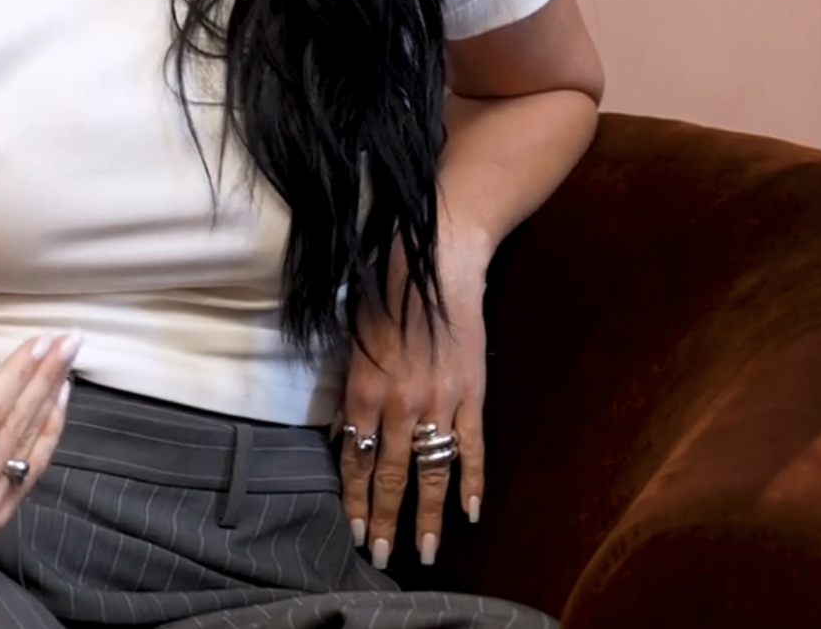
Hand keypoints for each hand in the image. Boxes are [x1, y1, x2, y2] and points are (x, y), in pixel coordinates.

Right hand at [0, 330, 81, 580]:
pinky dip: (48, 438)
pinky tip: (58, 408)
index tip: (38, 340)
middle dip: (46, 378)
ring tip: (69, 364)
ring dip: (53, 402)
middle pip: (18, 423)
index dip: (17, 373)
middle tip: (69, 339)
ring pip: (30, 447)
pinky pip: (30, 474)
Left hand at [336, 235, 490, 571]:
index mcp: (364, 391)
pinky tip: (471, 513)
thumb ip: (350, 392)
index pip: (357, 460)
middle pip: (391, 477)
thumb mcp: (351, 342)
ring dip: (426, 516)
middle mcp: (399, 406)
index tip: (355, 530)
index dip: (356, 499)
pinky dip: (473, 483)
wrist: (437, 265)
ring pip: (431, 474)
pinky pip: (473, 450)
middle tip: (382, 556)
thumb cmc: (384, 295)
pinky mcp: (472, 397)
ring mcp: (440, 405)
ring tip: (423, 551)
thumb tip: (347, 434)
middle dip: (385, 520)